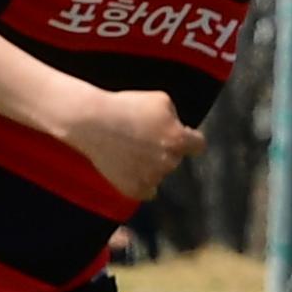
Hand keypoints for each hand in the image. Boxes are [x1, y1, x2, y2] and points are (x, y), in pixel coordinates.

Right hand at [66, 87, 202, 204]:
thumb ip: (176, 117)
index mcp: (178, 140)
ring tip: (130, 149)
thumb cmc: (127, 106)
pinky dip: (141, 181)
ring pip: (160, 173)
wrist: (92, 122)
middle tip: (143, 138)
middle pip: (176, 158)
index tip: (183, 138)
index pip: (199, 146)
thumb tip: (180, 129)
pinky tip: (130, 168)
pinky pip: (148, 191)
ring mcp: (151, 179)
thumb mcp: (162, 100)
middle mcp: (169, 162)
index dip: (190, 140)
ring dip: (152, 165)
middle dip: (165, 149)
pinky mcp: (134, 190)